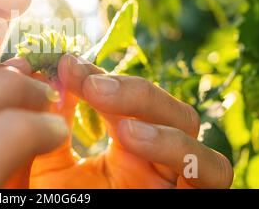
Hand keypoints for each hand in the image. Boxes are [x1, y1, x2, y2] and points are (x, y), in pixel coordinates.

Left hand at [30, 54, 233, 188]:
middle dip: (127, 89)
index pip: (123, 96)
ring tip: (117, 120)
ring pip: (191, 126)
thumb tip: (47, 77)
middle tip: (86, 81)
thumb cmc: (66, 203)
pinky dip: (182, 151)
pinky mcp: (191, 197)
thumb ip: (52, 125)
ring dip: (153, 116)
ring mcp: (176, 173)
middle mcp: (156, 153)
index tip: (65, 64)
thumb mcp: (52, 165)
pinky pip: (212, 172)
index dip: (97, 75)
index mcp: (125, 142)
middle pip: (162, 104)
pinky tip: (136, 139)